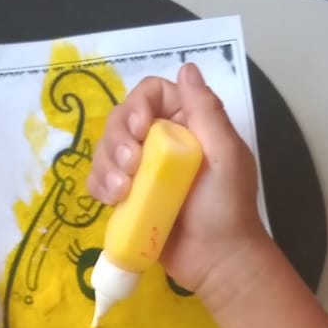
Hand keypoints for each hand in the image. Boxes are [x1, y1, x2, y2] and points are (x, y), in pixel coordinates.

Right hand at [86, 62, 265, 299]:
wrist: (218, 260)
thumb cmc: (227, 206)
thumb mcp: (225, 153)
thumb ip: (206, 110)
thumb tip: (187, 67)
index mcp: (187, 124)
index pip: (151, 94)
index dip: (138, 105)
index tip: (141, 130)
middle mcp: (162, 141)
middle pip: (122, 119)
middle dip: (117, 140)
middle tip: (130, 167)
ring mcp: (142, 170)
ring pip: (106, 150)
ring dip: (106, 165)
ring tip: (121, 191)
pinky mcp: (128, 198)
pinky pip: (100, 181)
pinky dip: (99, 186)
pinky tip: (112, 200)